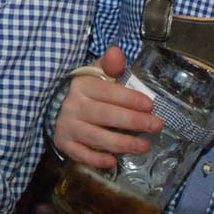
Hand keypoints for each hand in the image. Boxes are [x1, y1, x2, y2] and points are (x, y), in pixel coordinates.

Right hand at [53, 46, 162, 168]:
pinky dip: (97, 160)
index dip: (130, 99)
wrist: (57, 107)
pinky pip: (81, 155)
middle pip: (106, 116)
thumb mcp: (96, 74)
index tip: (150, 105)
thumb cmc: (87, 92)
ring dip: (123, 144)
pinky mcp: (65, 144)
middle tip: (157, 126)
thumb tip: (116, 52)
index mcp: (82, 86)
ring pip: (96, 137)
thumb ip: (110, 65)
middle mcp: (73, 106)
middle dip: (134, 121)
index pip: (108, 92)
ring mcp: (68, 126)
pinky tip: (114, 161)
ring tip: (145, 146)